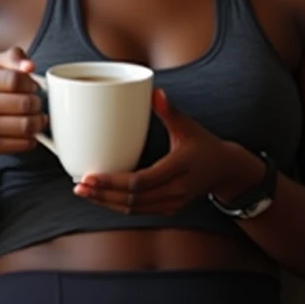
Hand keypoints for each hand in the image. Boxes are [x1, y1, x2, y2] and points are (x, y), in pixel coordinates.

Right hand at [0, 47, 46, 154]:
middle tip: (37, 103)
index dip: (30, 83)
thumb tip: (29, 66)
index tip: (32, 86)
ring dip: (39, 122)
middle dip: (37, 103)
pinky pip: (23, 143)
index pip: (15, 79)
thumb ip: (15, 57)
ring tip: (38, 118)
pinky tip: (29, 133)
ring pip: (26, 125)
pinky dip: (32, 139)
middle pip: (24, 103)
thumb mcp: (0, 64)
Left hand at [73, 89, 249, 214]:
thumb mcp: (189, 126)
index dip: (112, 182)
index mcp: (178, 168)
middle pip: (132, 199)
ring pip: (133, 209)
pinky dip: (117, 205)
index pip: (140, 182)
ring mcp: (171, 203)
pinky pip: (138, 211)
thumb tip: (153, 92)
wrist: (226, 171)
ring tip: (84, 192)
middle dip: (102, 195)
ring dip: (106, 203)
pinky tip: (101, 197)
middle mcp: (175, 190)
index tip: (90, 176)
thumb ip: (170, 111)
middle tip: (79, 186)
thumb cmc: (205, 145)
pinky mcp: (167, 208)